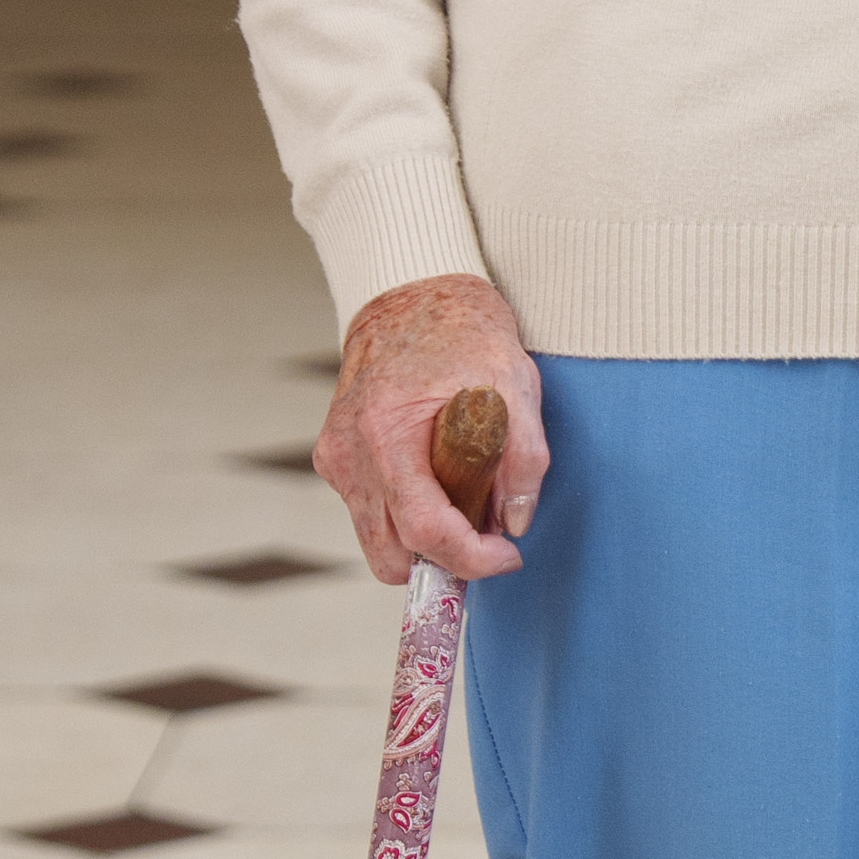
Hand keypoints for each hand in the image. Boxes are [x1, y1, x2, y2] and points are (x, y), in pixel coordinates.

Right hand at [315, 276, 548, 585]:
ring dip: (423, 541)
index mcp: (388, 434)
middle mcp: (351, 455)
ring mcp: (337, 460)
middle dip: (445, 561)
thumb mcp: (515, 383)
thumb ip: (524, 457)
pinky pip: (370, 514)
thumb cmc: (464, 335)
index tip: (508, 554)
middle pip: (393, 556)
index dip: (471, 558)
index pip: (424, 529)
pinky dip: (405, 516)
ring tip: (464, 500)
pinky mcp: (334, 460)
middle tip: (488, 534)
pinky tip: (436, 479)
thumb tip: (516, 522)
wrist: (411, 297)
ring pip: (379, 542)